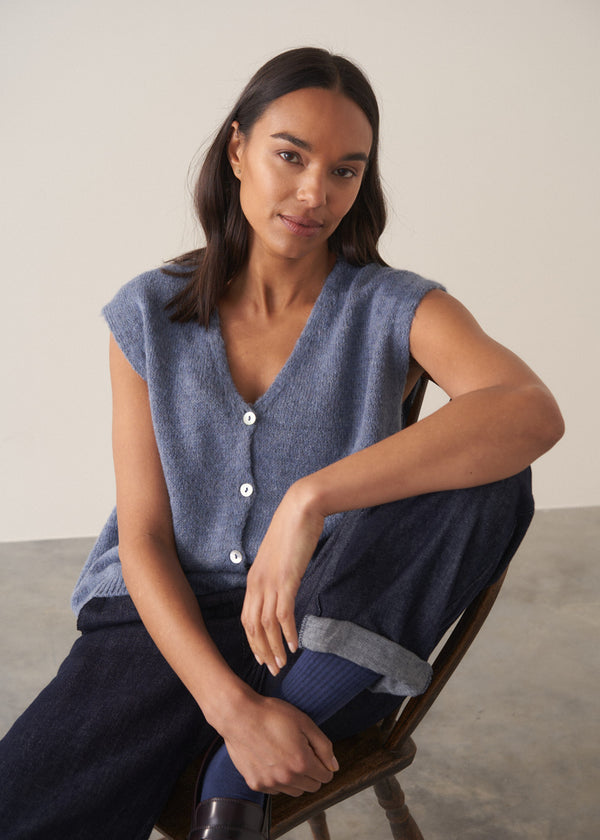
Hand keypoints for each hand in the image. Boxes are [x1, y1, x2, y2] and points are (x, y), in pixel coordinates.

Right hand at [223, 692, 337, 795]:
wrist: (239, 715)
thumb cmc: (272, 715)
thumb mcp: (304, 722)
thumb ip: (324, 746)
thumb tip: (334, 766)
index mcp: (302, 763)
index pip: (326, 776)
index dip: (324, 764)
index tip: (316, 753)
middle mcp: (287, 778)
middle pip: (312, 787)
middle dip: (312, 772)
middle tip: (302, 753)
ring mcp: (270, 783)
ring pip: (294, 791)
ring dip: (296, 778)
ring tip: (286, 756)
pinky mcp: (255, 784)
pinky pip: (276, 790)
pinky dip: (278, 780)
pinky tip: (272, 760)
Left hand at [241, 483, 323, 674]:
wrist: (300, 509)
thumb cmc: (292, 530)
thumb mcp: (279, 557)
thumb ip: (276, 575)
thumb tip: (283, 588)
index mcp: (253, 579)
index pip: (247, 618)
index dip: (252, 640)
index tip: (262, 656)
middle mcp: (257, 584)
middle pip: (252, 626)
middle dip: (261, 651)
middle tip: (273, 669)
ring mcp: (271, 582)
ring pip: (266, 625)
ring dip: (274, 647)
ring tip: (283, 664)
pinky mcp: (286, 580)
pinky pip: (283, 613)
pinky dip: (287, 632)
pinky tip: (294, 644)